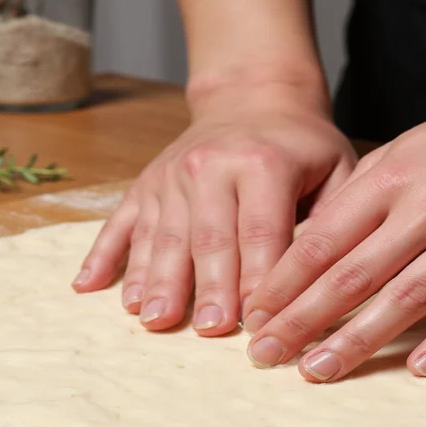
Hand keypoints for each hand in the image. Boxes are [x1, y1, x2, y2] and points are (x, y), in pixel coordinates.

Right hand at [72, 82, 356, 335]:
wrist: (253, 97)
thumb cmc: (302, 146)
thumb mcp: (338, 169)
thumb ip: (331, 219)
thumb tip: (322, 280)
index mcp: (264, 165)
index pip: (261, 233)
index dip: (259, 281)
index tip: (259, 323)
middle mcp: (211, 166)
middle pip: (209, 238)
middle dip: (209, 288)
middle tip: (208, 329)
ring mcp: (172, 175)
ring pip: (163, 235)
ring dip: (156, 281)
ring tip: (153, 319)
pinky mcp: (146, 183)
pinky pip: (121, 221)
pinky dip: (104, 255)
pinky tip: (87, 287)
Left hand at [241, 68, 425, 381]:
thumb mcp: (412, 147)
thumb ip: (366, 194)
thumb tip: (318, 243)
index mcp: (395, 174)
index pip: (324, 239)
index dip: (284, 282)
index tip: (256, 316)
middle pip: (353, 274)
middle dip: (302, 321)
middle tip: (265, 357)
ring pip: (408, 298)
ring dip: (358, 340)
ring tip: (319, 372)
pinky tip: (419, 368)